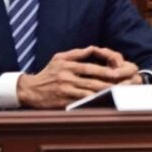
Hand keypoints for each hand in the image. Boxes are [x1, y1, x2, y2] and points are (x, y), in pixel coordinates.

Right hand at [16, 46, 139, 108]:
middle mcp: (66, 77)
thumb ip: (76, 53)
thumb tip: (92, 48)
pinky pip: (79, 103)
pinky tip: (101, 103)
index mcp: (67, 65)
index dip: (104, 70)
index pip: (89, 67)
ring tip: (116, 94)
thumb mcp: (58, 58)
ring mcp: (64, 90)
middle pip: (91, 81)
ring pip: (87, 93)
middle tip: (122, 84)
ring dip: (103, 94)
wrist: (30, 90)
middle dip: (107, 83)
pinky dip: (91, 103)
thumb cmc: (47, 73)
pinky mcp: (62, 102)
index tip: (117, 72)